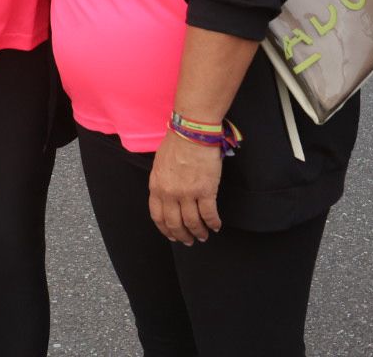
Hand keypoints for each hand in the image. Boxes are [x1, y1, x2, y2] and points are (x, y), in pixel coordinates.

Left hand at [148, 131, 222, 245]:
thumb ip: (162, 181)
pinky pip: (209, 214)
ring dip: (199, 232)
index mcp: (157, 186)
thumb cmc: (177, 141)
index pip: (158, 216)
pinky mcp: (205, 191)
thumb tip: (167, 194)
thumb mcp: (160, 163)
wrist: (192, 131)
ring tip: (203, 236)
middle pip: (175, 223)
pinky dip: (213, 223)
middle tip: (189, 241)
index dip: (166, 229)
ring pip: (192, 222)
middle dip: (182, 236)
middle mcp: (170, 193)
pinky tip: (216, 226)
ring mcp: (187, 194)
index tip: (172, 235)